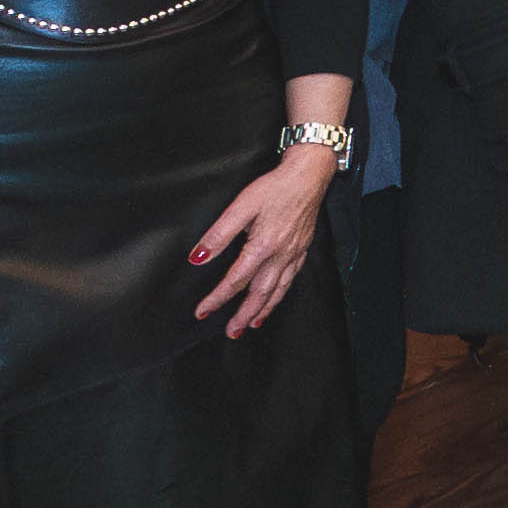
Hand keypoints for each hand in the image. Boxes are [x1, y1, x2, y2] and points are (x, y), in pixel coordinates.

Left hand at [188, 142, 339, 329]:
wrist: (309, 175)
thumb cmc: (276, 187)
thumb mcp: (241, 206)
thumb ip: (219, 234)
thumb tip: (198, 257)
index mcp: (262, 246)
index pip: (235, 281)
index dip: (217, 298)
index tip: (203, 311)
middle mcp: (280, 255)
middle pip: (259, 293)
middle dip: (243, 315)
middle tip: (232, 332)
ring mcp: (294, 254)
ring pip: (278, 290)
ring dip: (263, 310)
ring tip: (252, 324)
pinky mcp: (302, 249)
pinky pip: (291, 279)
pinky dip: (281, 294)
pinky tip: (275, 298)